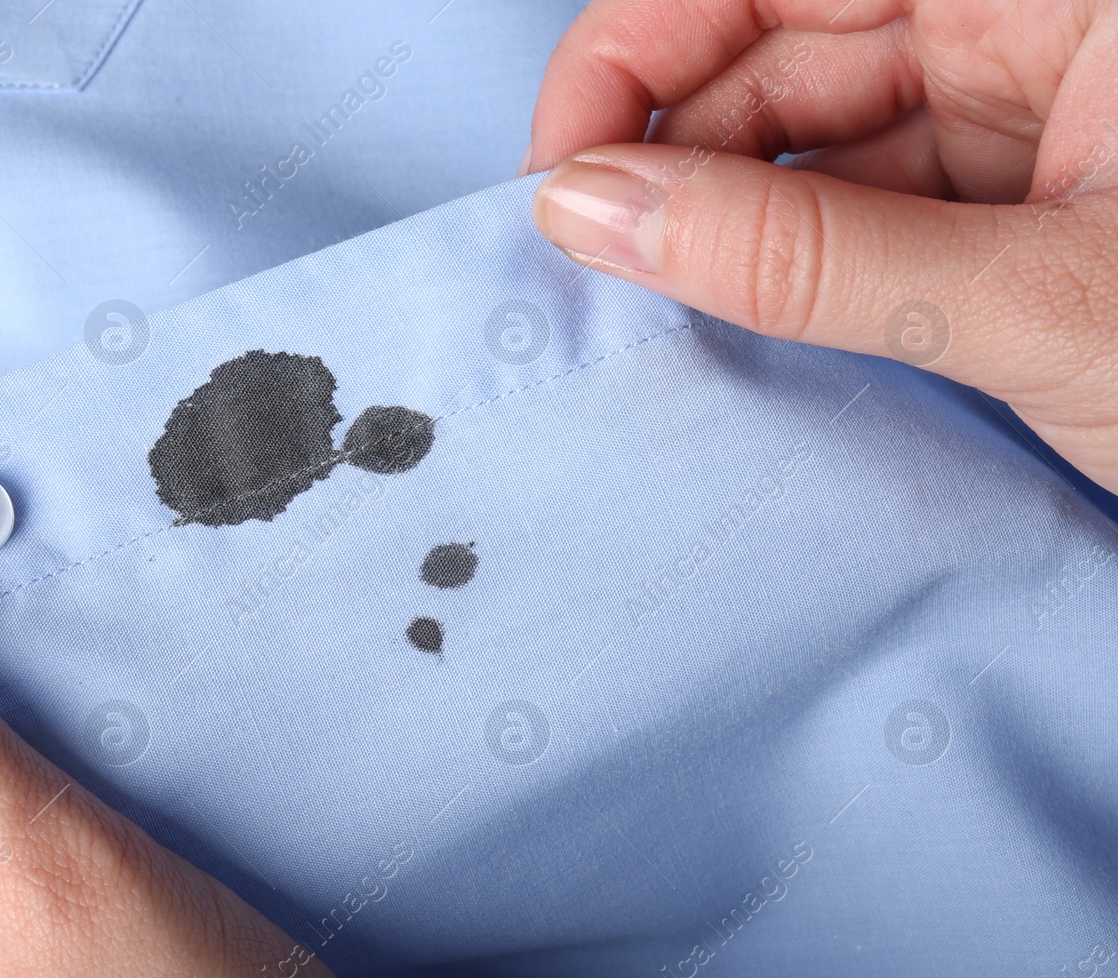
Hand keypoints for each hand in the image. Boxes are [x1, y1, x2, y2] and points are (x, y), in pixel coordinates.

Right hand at [522, 0, 1117, 492]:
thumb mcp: (1041, 308)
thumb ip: (811, 259)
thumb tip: (595, 211)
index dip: (635, 53)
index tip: (558, 171)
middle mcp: (1029, 25)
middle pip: (781, 53)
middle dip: (672, 158)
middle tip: (595, 268)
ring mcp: (1029, 110)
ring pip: (815, 141)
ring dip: (726, 228)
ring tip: (661, 314)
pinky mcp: (1021, 201)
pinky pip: (866, 211)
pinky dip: (797, 271)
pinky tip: (748, 326)